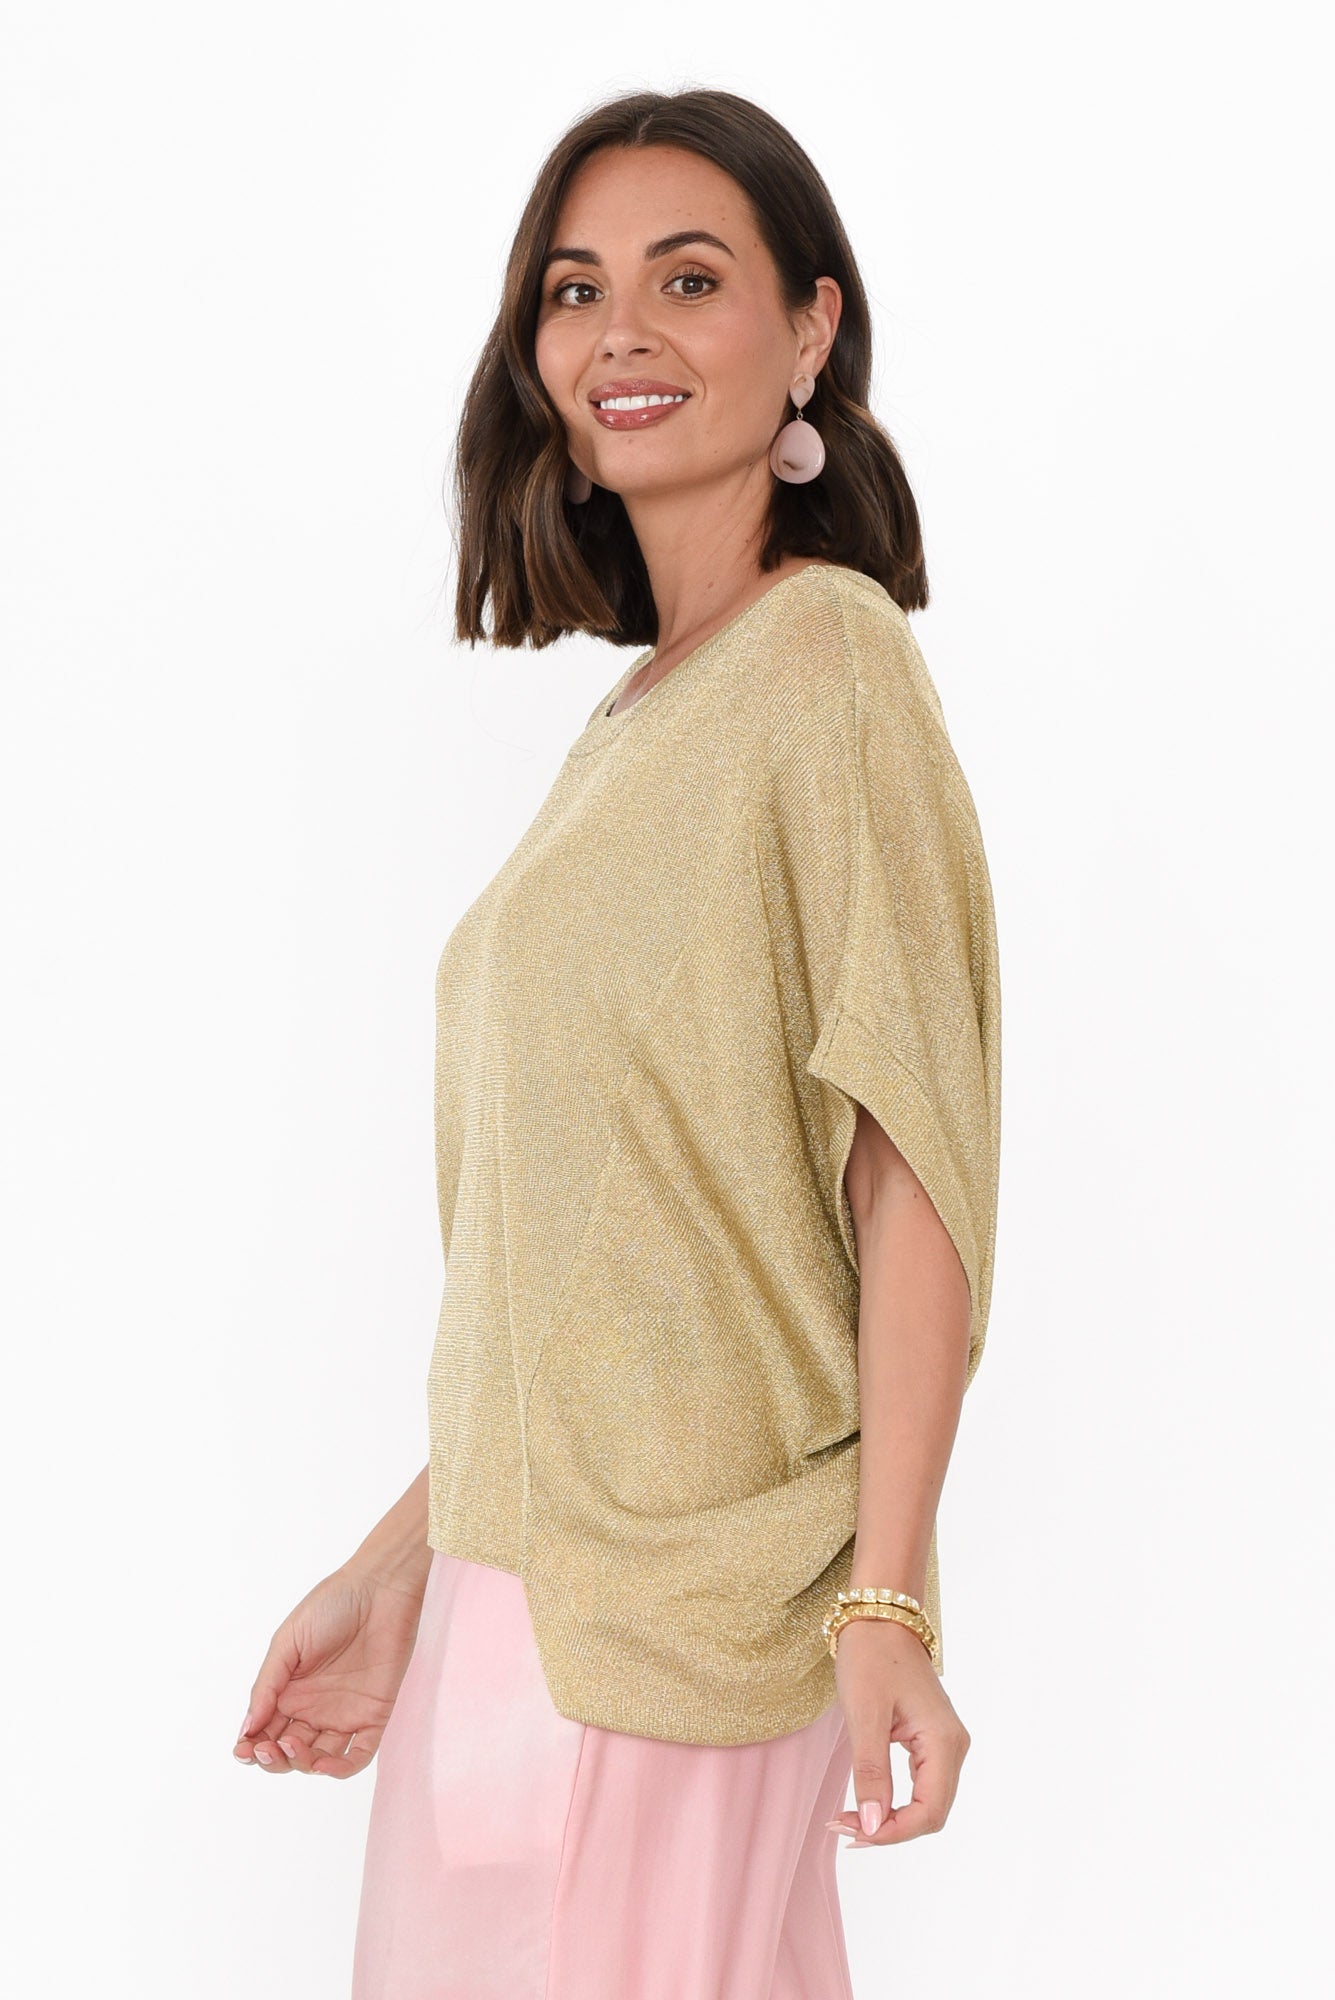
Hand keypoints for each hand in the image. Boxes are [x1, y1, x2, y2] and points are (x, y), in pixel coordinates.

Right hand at [232, 1561, 427, 1778]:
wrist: (380, 1588)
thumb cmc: (331, 1605)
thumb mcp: (288, 1641)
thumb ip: (268, 1684)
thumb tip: (247, 1728)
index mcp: (290, 1691)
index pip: (265, 1732)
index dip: (251, 1748)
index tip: (242, 1749)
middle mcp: (314, 1708)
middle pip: (288, 1752)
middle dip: (273, 1759)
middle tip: (267, 1747)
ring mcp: (344, 1714)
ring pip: (319, 1759)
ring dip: (301, 1764)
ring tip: (292, 1746)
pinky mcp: (374, 1715)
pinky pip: (358, 1754)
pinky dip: (341, 1768)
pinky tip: (323, 1764)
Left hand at [824, 1616, 970, 1845]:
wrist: (879, 1618)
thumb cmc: (870, 1658)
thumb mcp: (864, 1715)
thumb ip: (871, 1773)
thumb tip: (871, 1826)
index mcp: (943, 1742)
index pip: (929, 1813)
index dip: (892, 1833)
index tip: (851, 1832)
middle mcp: (953, 1747)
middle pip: (931, 1814)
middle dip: (889, 1829)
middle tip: (842, 1827)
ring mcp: (945, 1744)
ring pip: (927, 1803)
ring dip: (891, 1819)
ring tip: (848, 1819)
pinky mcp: (932, 1740)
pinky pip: (921, 1786)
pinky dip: (895, 1802)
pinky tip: (867, 1804)